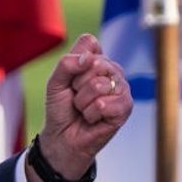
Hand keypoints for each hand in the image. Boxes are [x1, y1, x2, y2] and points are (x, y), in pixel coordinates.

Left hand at [28, 34, 132, 181]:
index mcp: (98, 60)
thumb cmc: (61, 108)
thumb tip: (88, 59)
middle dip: (77, 84)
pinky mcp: (125, 108)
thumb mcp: (55, 82)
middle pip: (95, 63)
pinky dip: (90, 114)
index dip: (73, 63)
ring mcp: (122, 89)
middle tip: (76, 96)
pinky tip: (93, 118)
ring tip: (84, 109)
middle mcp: (113, 71)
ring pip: (98, 85)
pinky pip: (104, 104)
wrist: (62, 136)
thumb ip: (66, 64)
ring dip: (82, 102)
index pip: (89, 45)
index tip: (70, 79)